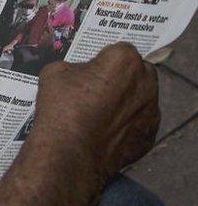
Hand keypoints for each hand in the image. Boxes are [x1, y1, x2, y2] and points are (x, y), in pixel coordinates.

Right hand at [0, 43, 159, 205]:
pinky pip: (139, 124)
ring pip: (141, 99)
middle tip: (96, 89)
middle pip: (137, 72)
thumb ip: (75, 67)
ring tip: (98, 114)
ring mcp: (151, 112)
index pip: (119, 50)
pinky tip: (104, 132)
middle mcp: (146, 83)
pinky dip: (127, 125)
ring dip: (126, 101)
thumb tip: (81, 74)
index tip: (89, 70)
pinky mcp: (149, 136)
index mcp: (124, 61)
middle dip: (121, 78)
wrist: (67, 154)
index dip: (102, 59)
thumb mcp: (54, 72)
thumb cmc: (60, 109)